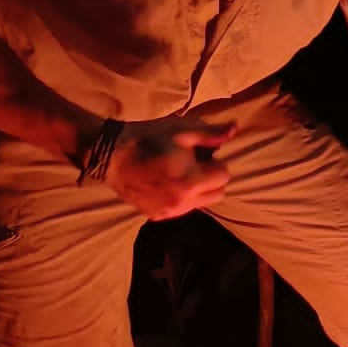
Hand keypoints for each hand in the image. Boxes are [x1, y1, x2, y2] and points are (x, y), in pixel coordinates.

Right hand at [103, 116, 235, 219]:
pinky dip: (180, 199)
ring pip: (200, 204)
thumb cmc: (149, 138)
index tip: (203, 155)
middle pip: (217, 194)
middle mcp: (183, 201)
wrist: (112, 157)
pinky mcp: (157, 216)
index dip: (215, 163)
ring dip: (198, 191)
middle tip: (195, 166)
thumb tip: (235, 130)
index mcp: (191, 180)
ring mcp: (170, 211)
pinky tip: (167, 185)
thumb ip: (211, 134)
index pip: (224, 176)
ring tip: (180, 174)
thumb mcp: (182, 130)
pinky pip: (181, 210)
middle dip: (211, 179)